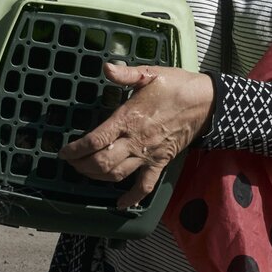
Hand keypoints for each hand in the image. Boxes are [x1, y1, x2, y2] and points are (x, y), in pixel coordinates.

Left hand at [58, 62, 213, 208]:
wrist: (207, 103)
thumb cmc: (176, 86)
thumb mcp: (150, 73)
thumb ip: (126, 74)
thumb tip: (106, 67)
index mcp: (129, 118)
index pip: (96, 140)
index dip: (76, 149)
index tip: (64, 152)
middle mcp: (136, 140)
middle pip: (102, 161)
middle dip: (82, 165)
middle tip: (71, 162)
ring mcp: (148, 154)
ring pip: (118, 174)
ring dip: (97, 177)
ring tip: (85, 172)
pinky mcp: (161, 162)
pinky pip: (145, 186)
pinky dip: (132, 198)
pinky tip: (120, 204)